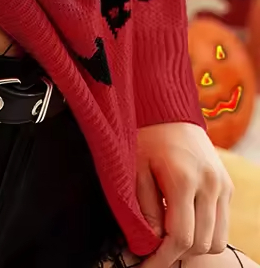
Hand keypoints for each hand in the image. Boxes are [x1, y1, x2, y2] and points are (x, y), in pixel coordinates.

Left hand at [136, 122, 233, 267]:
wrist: (170, 110)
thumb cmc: (147, 136)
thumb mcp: (136, 168)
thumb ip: (144, 206)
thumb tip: (152, 241)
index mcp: (184, 179)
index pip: (181, 236)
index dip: (162, 258)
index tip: (144, 266)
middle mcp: (210, 185)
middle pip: (201, 243)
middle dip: (176, 256)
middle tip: (153, 257)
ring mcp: (223, 186)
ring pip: (217, 239)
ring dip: (194, 247)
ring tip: (167, 242)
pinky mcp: (228, 186)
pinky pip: (221, 224)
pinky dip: (204, 232)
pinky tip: (182, 224)